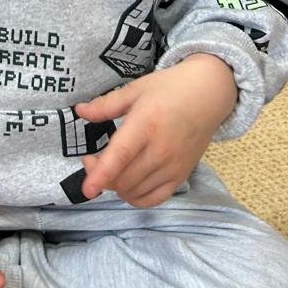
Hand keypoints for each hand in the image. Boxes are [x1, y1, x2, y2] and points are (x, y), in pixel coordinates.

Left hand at [73, 54, 236, 207]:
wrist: (207, 95)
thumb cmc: (169, 88)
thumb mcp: (135, 89)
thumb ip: (106, 105)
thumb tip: (79, 111)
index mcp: (146, 124)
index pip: (121, 155)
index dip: (102, 174)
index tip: (87, 189)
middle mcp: (161, 150)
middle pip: (124, 178)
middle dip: (100, 175)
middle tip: (93, 159)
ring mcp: (173, 166)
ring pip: (135, 191)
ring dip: (116, 186)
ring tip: (111, 168)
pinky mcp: (181, 176)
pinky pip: (154, 199)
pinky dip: (136, 197)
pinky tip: (128, 183)